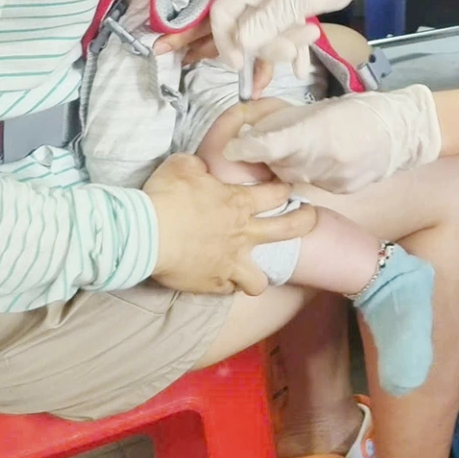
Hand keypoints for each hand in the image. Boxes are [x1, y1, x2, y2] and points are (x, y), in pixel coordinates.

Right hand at [143, 154, 316, 294]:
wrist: (147, 234)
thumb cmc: (165, 197)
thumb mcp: (182, 167)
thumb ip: (198, 166)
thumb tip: (201, 167)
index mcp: (238, 203)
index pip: (276, 194)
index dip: (285, 190)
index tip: (288, 190)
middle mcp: (242, 234)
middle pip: (288, 230)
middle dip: (305, 222)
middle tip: (311, 219)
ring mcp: (231, 263)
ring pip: (261, 280)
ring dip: (260, 276)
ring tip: (255, 272)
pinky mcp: (213, 284)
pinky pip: (229, 290)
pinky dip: (226, 287)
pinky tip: (219, 281)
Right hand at [210, 0, 393, 74]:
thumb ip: (268, 20)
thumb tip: (240, 43)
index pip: (223, 11)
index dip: (226, 39)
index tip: (239, 64)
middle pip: (245, 25)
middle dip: (265, 44)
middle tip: (291, 51)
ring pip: (266, 30)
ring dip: (284, 43)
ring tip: (312, 38)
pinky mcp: (291, 3)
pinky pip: (283, 30)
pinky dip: (293, 46)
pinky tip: (302, 66)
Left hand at [222, 85, 441, 193]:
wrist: (403, 131)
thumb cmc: (362, 110)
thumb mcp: (323, 108)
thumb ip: (290, 121)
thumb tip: (256, 129)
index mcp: (321, 132)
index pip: (273, 145)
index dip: (248, 149)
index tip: (230, 149)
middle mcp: (327, 159)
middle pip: (279, 165)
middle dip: (265, 159)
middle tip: (254, 149)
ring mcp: (335, 178)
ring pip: (293, 177)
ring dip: (283, 167)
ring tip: (287, 154)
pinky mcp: (342, 189)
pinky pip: (312, 185)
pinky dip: (305, 174)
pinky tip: (313, 163)